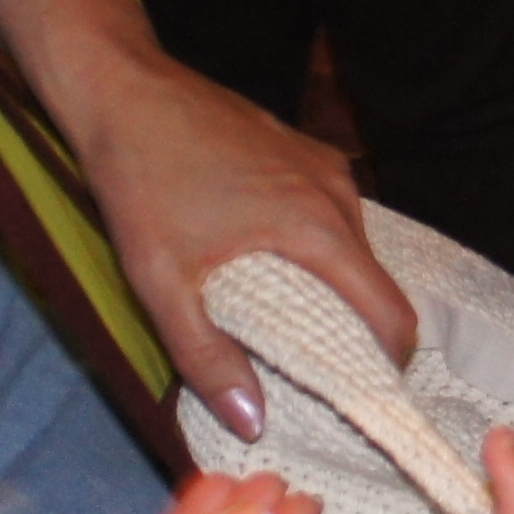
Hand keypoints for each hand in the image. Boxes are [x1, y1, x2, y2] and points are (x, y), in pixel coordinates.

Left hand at [74, 52, 417, 438]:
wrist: (122, 89)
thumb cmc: (141, 183)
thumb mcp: (161, 283)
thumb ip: (207, 357)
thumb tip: (254, 423)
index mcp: (318, 229)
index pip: (392, 314)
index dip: (387, 364)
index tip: (358, 397)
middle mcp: (338, 194)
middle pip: (375, 284)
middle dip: (354, 332)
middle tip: (309, 373)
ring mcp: (324, 165)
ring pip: (353, 250)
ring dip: (333, 290)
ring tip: (283, 323)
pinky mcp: (304, 149)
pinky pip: (332, 217)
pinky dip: (317, 252)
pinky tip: (266, 265)